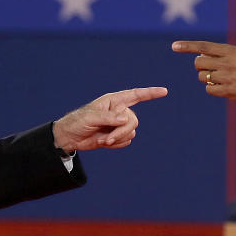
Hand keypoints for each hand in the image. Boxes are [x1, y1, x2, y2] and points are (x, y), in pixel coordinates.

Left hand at [52, 87, 167, 152]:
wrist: (71, 138)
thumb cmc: (78, 122)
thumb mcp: (91, 118)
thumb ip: (108, 117)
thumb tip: (125, 118)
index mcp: (113, 101)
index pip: (135, 95)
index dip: (150, 93)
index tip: (164, 91)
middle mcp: (119, 111)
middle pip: (133, 120)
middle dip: (122, 131)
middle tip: (108, 138)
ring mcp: (119, 124)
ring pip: (131, 132)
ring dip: (117, 139)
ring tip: (102, 139)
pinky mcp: (118, 135)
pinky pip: (127, 141)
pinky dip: (116, 144)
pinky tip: (104, 142)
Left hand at [171, 40, 235, 103]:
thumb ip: (222, 54)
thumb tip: (201, 56)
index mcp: (230, 50)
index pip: (203, 47)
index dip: (187, 46)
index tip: (174, 46)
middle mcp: (227, 63)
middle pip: (198, 63)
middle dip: (201, 66)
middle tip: (211, 68)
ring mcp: (227, 77)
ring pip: (202, 77)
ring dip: (207, 78)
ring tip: (222, 78)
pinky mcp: (228, 91)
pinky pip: (209, 89)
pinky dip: (212, 88)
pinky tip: (223, 87)